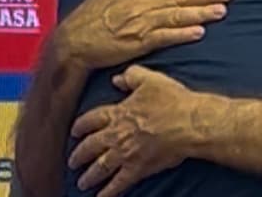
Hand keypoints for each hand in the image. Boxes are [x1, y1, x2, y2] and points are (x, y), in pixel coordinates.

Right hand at [56, 0, 234, 69]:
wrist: (77, 40)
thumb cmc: (92, 10)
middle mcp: (147, 3)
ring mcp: (145, 23)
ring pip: (179, 16)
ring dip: (201, 13)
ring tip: (222, 10)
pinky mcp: (141, 42)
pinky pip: (166, 37)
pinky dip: (183, 34)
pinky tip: (200, 32)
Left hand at [68, 66, 202, 195]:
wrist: (190, 122)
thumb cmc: (173, 100)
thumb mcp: (151, 79)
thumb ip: (131, 76)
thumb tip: (116, 79)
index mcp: (118, 112)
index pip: (91, 120)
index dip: (81, 126)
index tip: (75, 131)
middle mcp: (117, 134)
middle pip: (90, 146)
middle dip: (79, 155)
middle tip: (72, 162)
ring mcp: (126, 153)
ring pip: (100, 167)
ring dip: (89, 176)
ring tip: (82, 182)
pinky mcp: (138, 169)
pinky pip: (118, 184)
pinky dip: (108, 193)